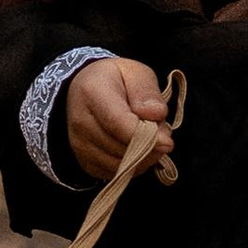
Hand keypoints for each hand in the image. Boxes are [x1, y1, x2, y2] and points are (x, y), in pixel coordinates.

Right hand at [65, 58, 175, 182]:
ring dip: (143, 158)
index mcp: (92, 93)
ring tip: (149, 137)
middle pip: (121, 148)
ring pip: (120, 166)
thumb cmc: (115, 80)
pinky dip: (133, 166)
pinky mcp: (85, 162)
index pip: (118, 123)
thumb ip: (146, 92)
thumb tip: (155, 115)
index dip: (145, 136)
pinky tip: (137, 149)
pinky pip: (116, 174)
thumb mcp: (135, 73)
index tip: (168, 141)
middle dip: (150, 146)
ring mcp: (79, 145)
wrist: (84, 90)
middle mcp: (81, 122)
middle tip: (161, 130)